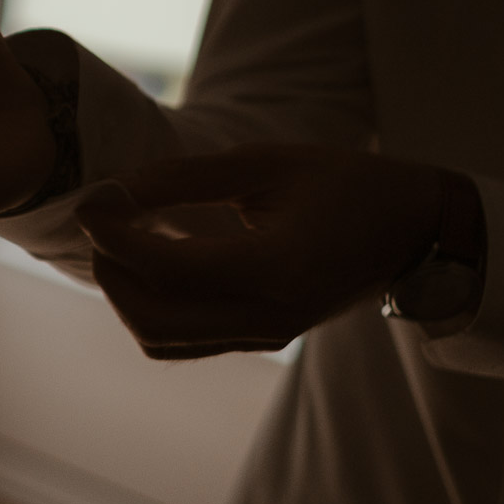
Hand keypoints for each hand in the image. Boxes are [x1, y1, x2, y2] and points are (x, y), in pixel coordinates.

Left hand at [73, 144, 451, 358]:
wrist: (413, 231)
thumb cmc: (347, 184)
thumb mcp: (267, 164)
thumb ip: (187, 178)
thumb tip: (116, 189)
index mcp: (275, 269)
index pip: (168, 268)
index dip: (114, 236)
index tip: (90, 202)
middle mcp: (267, 316)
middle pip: (153, 319)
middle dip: (110, 272)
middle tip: (101, 221)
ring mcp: (265, 335)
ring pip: (164, 339)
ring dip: (127, 295)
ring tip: (122, 239)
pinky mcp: (261, 337)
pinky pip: (186, 340)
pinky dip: (154, 306)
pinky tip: (154, 258)